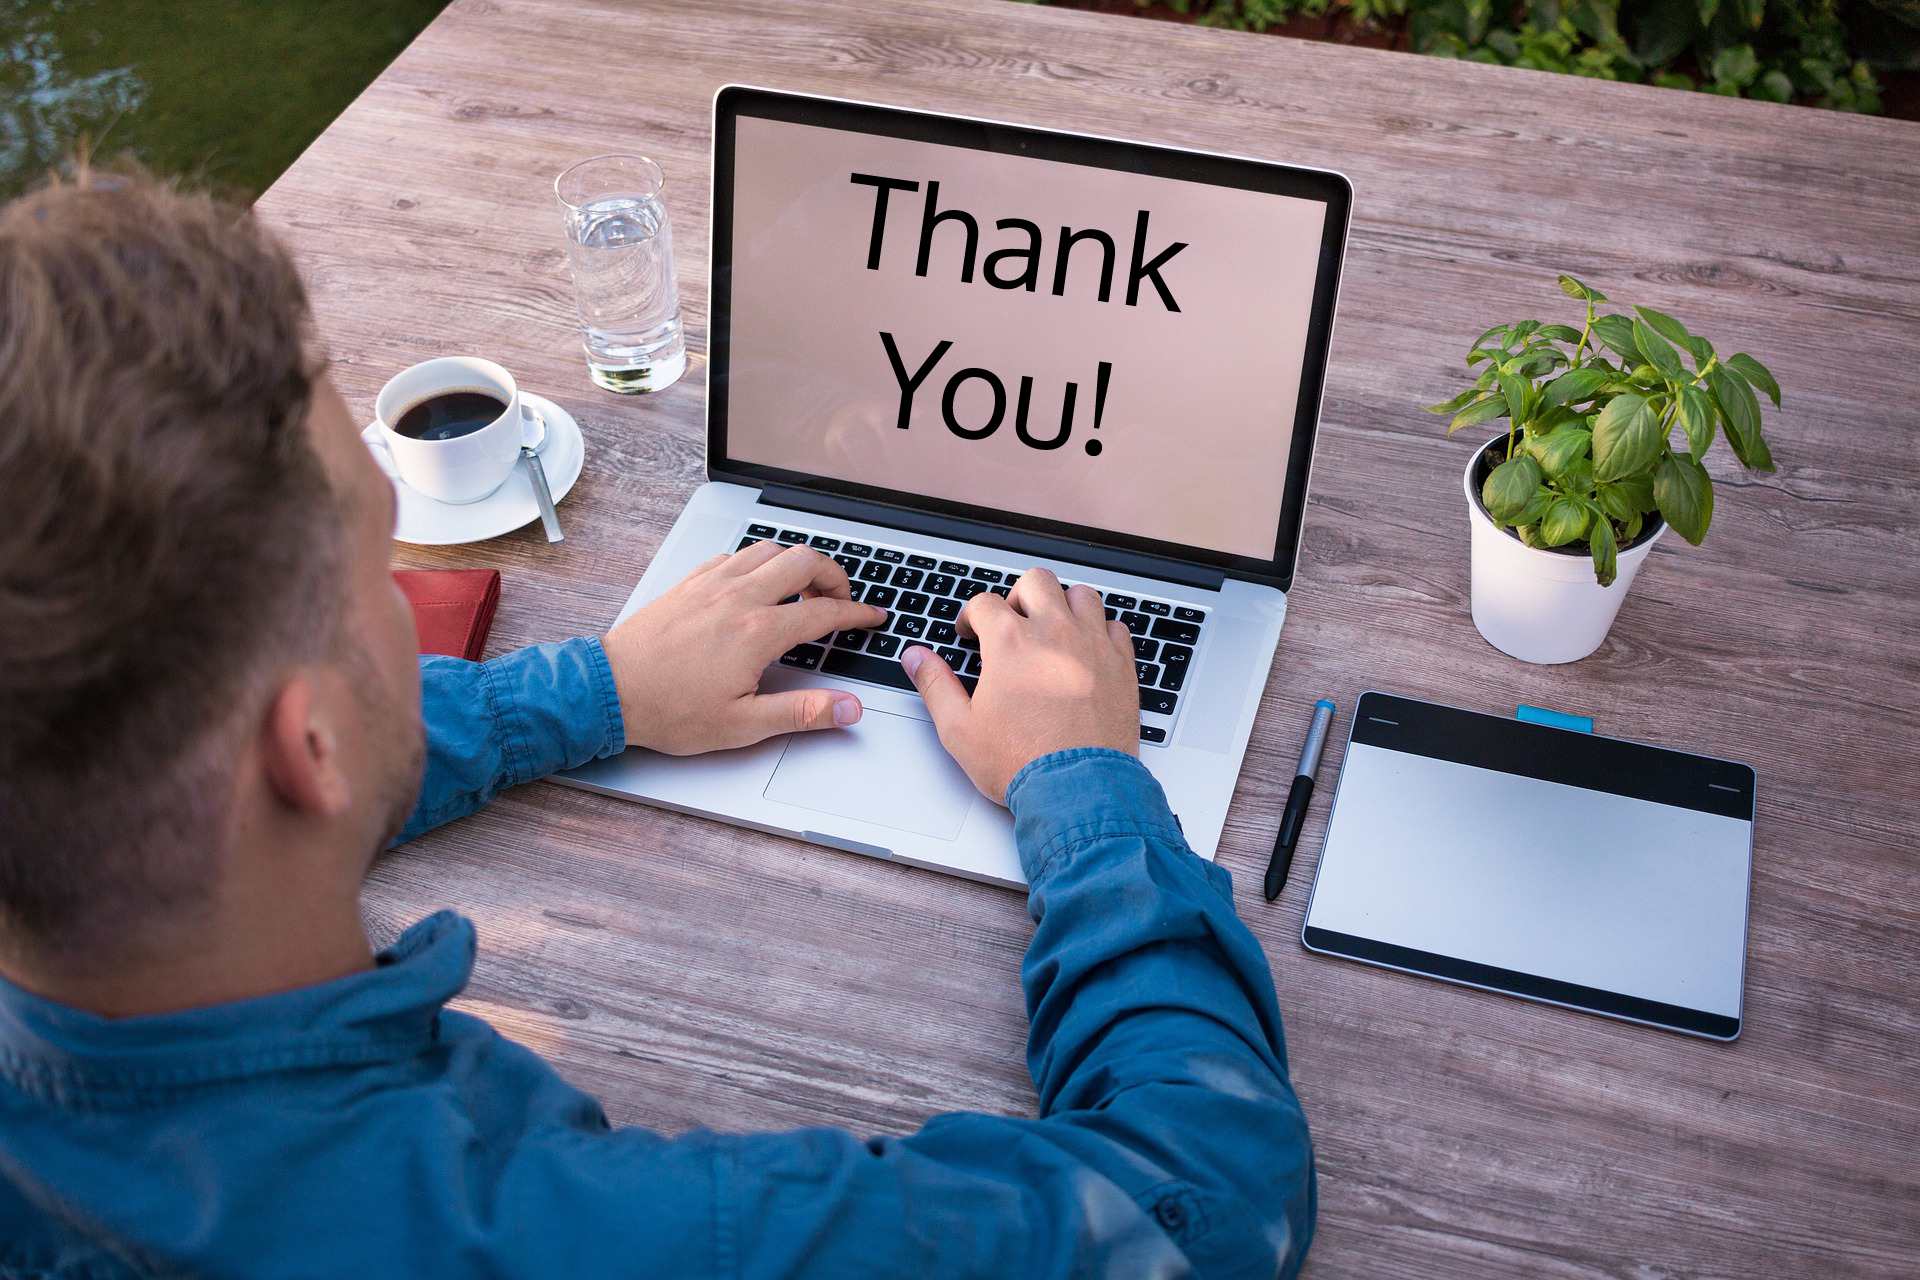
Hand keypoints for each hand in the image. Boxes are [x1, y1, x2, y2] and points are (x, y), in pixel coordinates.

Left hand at [602, 540, 886, 754]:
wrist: (611, 690)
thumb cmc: (669, 709)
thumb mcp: (744, 726)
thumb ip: (802, 713)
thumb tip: (847, 709)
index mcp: (758, 632)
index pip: (825, 612)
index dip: (857, 614)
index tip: (871, 617)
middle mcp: (738, 598)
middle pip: (804, 561)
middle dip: (834, 574)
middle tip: (841, 597)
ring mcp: (712, 584)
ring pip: (769, 549)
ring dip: (796, 562)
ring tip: (804, 588)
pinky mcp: (690, 582)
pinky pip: (735, 555)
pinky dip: (758, 562)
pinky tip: (756, 584)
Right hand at [901, 567, 1138, 802]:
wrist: (1078, 790)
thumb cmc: (1021, 762)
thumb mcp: (959, 729)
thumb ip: (935, 685)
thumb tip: (916, 658)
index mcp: (1010, 642)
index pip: (985, 603)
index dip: (972, 616)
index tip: (972, 633)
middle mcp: (1054, 633)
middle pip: (1036, 581)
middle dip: (1018, 596)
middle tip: (1012, 622)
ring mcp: (1093, 646)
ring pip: (1082, 595)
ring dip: (1063, 605)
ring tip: (1053, 629)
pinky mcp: (1122, 665)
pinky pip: (1116, 627)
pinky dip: (1101, 631)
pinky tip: (1089, 650)